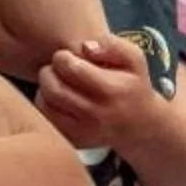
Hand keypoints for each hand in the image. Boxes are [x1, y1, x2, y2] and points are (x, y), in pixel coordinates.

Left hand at [36, 35, 165, 153]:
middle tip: (57, 68)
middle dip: (49, 72)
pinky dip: (45, 104)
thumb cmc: (132, 86)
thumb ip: (113, 46)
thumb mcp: (135, 60)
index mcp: (113, 90)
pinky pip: (45, 118)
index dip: (63, 57)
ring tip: (57, 82)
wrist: (140, 125)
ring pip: (45, 104)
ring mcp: (83, 130)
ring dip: (45, 88)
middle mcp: (97, 113)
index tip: (67, 56)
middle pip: (53, 87)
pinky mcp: (72, 139)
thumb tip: (85, 47)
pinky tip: (56, 98)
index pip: (72, 68)